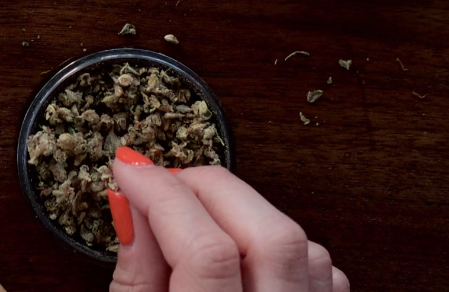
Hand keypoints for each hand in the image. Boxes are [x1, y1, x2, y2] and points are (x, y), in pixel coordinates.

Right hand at [108, 148, 347, 291]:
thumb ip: (136, 279)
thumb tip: (131, 206)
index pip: (205, 251)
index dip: (161, 195)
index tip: (128, 170)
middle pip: (268, 235)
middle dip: (208, 189)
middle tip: (162, 185)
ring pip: (300, 244)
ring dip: (244, 215)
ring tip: (196, 221)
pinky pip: (321, 270)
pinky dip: (281, 247)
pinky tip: (244, 257)